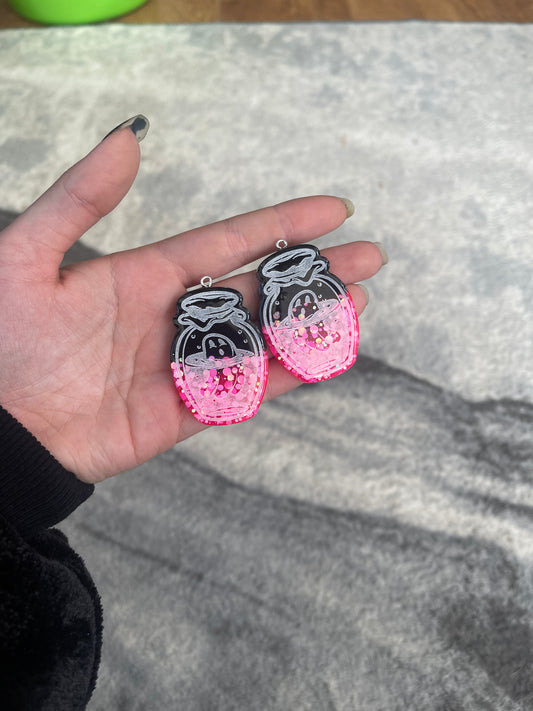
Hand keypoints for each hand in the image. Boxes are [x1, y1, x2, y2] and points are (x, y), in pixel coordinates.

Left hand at [0, 123, 384, 482]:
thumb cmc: (0, 342)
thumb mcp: (26, 255)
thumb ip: (79, 199)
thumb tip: (129, 138)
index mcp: (143, 275)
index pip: (228, 242)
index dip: (281, 224)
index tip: (333, 210)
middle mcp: (171, 317)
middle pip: (257, 289)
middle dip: (314, 273)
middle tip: (369, 259)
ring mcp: (181, 365)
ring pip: (260, 338)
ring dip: (310, 320)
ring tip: (359, 302)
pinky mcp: (182, 412)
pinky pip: (243, 390)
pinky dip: (284, 374)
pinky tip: (323, 354)